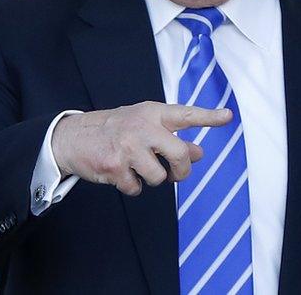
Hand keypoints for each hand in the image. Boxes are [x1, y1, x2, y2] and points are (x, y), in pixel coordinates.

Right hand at [52, 102, 231, 195]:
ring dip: (153, 179)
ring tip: (140, 169)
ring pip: (159, 176)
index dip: (209, 116)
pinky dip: (132, 187)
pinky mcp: (115, 167)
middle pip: (180, 154)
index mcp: (153, 113)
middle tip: (177, 174)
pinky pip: (136, 188)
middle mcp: (143, 128)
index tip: (228, 116)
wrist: (73, 137)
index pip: (186, 114)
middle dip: (182, 170)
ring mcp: (128, 147)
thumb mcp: (145, 125)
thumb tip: (199, 153)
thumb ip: (172, 136)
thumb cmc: (116, 129)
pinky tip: (122, 175)